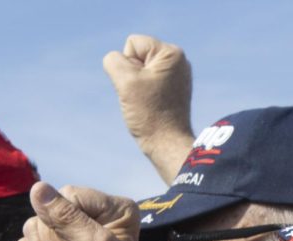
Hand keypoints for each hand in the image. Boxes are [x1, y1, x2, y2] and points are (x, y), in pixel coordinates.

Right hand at [103, 34, 194, 183]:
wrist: (167, 145)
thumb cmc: (149, 115)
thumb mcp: (125, 82)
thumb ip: (114, 61)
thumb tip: (117, 60)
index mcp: (171, 53)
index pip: (133, 44)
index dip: (127, 65)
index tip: (140, 86)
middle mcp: (179, 60)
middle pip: (137, 55)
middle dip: (132, 75)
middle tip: (143, 97)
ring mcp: (177, 75)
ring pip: (140, 70)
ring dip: (137, 85)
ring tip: (148, 103)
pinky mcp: (174, 89)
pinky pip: (148, 83)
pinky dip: (145, 94)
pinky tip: (153, 107)